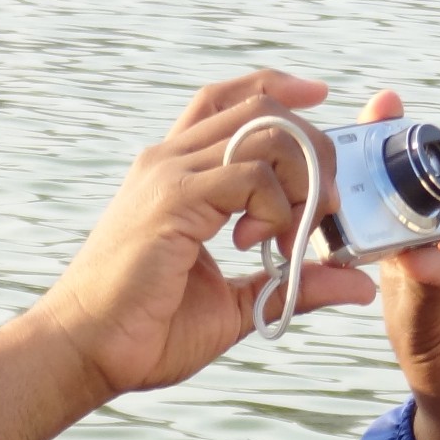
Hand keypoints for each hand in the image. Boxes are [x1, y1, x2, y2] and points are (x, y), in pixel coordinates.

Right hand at [36, 69, 377, 401]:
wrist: (83, 351)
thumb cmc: (143, 333)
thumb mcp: (237, 305)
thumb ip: (294, 285)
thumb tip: (357, 283)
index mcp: (176, 174)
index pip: (231, 102)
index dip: (280, 88)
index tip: (320, 98)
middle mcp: (170, 161)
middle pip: (262, 106)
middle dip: (314, 148)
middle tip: (321, 209)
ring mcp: (169, 175)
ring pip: (265, 129)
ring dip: (302, 178)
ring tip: (292, 233)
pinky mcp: (172, 200)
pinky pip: (250, 174)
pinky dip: (276, 206)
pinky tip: (260, 243)